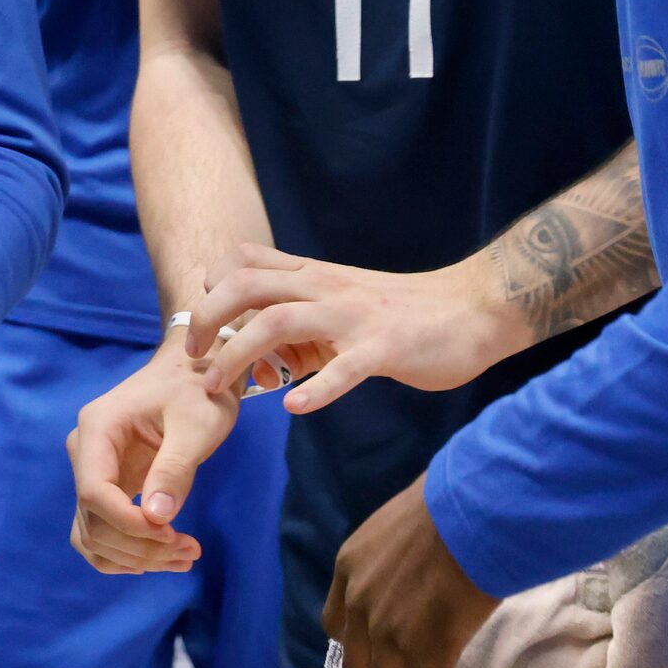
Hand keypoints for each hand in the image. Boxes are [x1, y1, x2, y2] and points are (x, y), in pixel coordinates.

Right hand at [66, 332, 238, 574]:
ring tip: (183, 558)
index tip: (171, 536)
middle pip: (92, 519)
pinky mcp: (107, 486)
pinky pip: (102, 531)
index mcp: (98, 428)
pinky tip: (163, 556)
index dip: (128, 525)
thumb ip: (174, 469)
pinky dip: (127, 553)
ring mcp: (93, 470)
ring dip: (133, 557)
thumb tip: (156, 519)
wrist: (193, 374)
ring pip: (93, 533)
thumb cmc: (197, 392)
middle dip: (138, 547)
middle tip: (189, 550)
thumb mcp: (196, 426)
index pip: (94, 492)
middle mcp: (85, 451)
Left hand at [186, 245, 515, 410]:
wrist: (474, 308)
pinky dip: (315, 389)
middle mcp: (327, 289)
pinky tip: (293, 406)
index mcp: (315, 277)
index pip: (246, 260)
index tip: (202, 320)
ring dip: (240, 354)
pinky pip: (344, 369)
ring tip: (219, 386)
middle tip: (194, 357)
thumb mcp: (344, 305)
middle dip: (208, 319)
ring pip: (279, 323)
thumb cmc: (405, 312)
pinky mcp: (385, 349)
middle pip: (247, 287)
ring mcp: (354, 317)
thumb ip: (303, 321)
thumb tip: (260, 358)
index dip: (213, 284)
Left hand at [325, 474, 498, 667]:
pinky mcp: (422, 652)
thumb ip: (390, 559)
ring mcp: (386, 631)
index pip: (336, 626)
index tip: (389, 646)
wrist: (471, 513)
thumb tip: (414, 571)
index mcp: (349, 567)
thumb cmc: (446, 507)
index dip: (362, 644)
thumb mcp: (395, 527)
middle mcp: (359, 603)